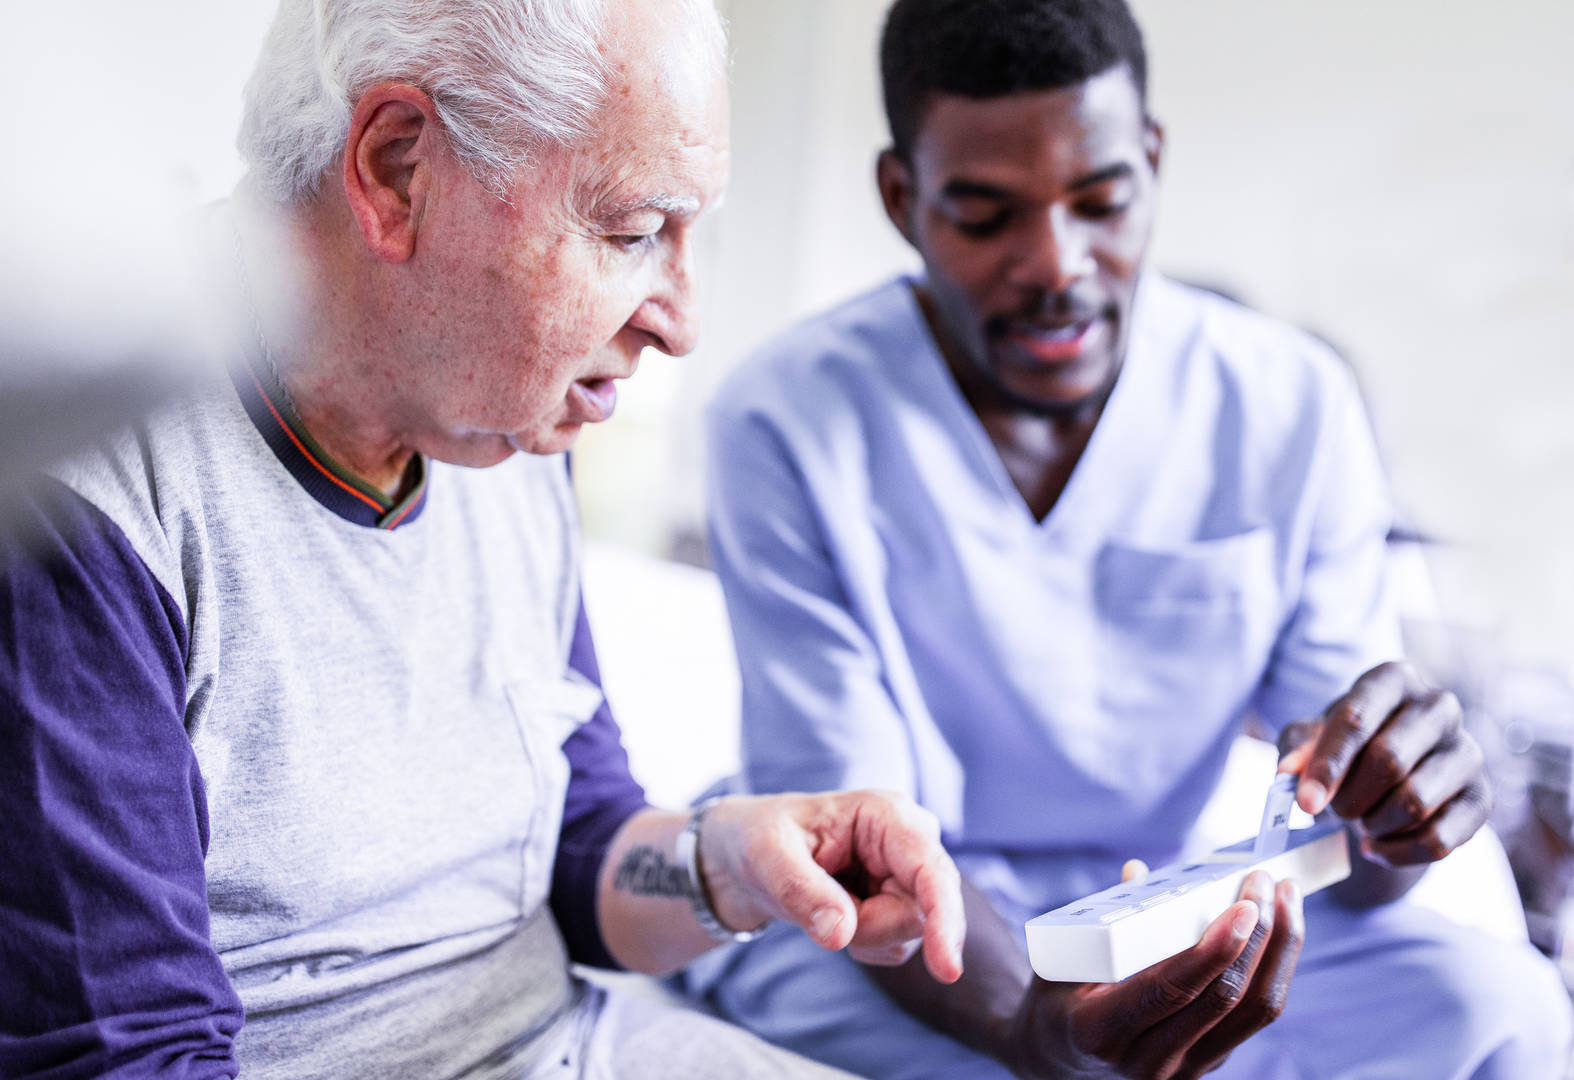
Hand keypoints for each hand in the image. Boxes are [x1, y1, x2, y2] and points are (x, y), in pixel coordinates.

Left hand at [696, 790, 965, 982]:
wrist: (750, 855)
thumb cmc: (761, 839)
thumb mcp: (767, 856)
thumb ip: (802, 891)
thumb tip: (841, 933)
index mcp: (887, 815)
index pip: (930, 871)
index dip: (944, 919)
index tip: (947, 970)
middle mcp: (912, 842)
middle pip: (919, 913)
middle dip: (870, 928)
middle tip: (818, 912)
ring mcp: (911, 874)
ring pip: (907, 934)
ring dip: (862, 935)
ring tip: (823, 902)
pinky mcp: (905, 902)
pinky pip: (896, 945)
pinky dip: (863, 942)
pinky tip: (838, 914)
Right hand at [1002, 869, 1303, 1079]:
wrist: (1056, 1062)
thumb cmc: (1056, 1003)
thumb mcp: (1061, 962)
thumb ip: (1101, 920)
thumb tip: (1140, 873)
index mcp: (1102, 1032)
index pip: (1172, 990)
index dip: (1214, 949)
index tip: (1243, 905)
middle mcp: (1147, 1063)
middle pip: (1225, 999)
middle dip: (1258, 936)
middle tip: (1266, 883)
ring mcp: (1182, 1071)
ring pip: (1252, 1013)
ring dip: (1279, 951)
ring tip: (1287, 899)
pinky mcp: (1207, 1064)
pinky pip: (1252, 1019)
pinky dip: (1272, 970)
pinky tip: (1279, 933)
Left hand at [1279, 661, 1490, 865]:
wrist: (1384, 781)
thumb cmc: (1343, 752)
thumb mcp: (1310, 741)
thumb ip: (1296, 750)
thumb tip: (1289, 772)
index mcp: (1393, 679)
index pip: (1357, 719)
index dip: (1328, 765)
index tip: (1305, 803)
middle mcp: (1438, 706)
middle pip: (1389, 760)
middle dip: (1350, 798)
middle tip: (1334, 812)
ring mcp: (1468, 750)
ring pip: (1415, 801)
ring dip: (1373, 823)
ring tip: (1357, 822)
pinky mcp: (1482, 797)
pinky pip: (1440, 838)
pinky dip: (1397, 852)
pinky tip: (1374, 847)